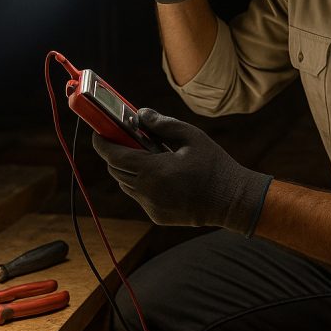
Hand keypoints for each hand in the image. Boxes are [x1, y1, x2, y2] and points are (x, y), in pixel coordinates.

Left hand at [91, 108, 272, 235]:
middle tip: (122, 135)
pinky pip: (138, 195)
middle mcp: (148, 192)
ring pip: (125, 183)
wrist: (232, 201)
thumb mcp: (191, 137)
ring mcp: (151, 206)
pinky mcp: (156, 216)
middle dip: (114, 152)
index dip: (102, 142)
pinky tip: (157, 172)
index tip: (99, 130)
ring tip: (143, 152)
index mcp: (154, 171)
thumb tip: (140, 114)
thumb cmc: (214, 166)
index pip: (114, 155)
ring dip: (127, 167)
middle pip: (116, 169)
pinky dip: (140, 182)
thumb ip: (163, 124)